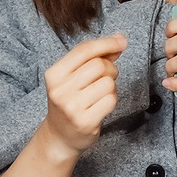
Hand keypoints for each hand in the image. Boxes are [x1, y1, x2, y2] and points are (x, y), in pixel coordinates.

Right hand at [40, 34, 125, 158]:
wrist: (59, 136)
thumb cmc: (69, 102)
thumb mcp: (71, 78)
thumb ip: (92, 58)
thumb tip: (118, 40)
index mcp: (54, 74)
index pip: (84, 50)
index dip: (107, 43)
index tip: (122, 41)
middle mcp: (60, 90)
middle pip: (99, 65)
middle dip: (110, 69)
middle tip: (106, 78)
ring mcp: (72, 107)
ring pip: (108, 83)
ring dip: (111, 86)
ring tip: (100, 94)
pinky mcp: (85, 121)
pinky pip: (111, 100)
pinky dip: (111, 100)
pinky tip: (101, 105)